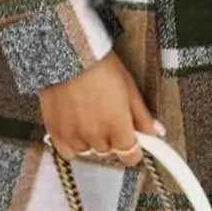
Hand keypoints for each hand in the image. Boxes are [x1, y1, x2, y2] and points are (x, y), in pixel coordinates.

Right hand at [39, 51, 163, 166]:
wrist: (68, 54)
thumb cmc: (100, 65)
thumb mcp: (129, 87)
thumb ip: (142, 115)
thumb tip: (156, 132)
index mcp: (118, 127)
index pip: (131, 156)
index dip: (134, 149)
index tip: (133, 139)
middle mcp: (96, 136)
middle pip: (109, 151)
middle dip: (112, 138)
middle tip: (109, 117)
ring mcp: (74, 136)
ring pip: (88, 151)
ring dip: (92, 140)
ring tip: (90, 117)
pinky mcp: (55, 132)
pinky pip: (67, 151)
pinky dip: (73, 143)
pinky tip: (76, 126)